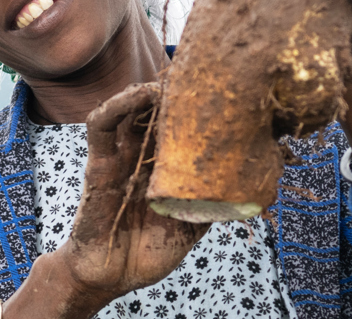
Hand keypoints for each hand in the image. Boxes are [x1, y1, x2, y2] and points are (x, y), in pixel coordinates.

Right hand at [4, 83, 208, 318]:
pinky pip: (101, 126)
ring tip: (171, 80)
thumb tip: (253, 186)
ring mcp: (120, 154)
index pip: (182, 124)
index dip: (200, 105)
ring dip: (150, 90)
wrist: (112, 277)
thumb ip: (213, 201)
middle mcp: (143, 152)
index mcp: (166, 164)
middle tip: (201, 74)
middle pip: (158, 109)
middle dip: (177, 90)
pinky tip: (135, 94)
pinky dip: (115, 105)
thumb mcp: (192, 224)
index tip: (226, 89)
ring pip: (131, 108)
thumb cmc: (150, 249)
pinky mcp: (98, 162)